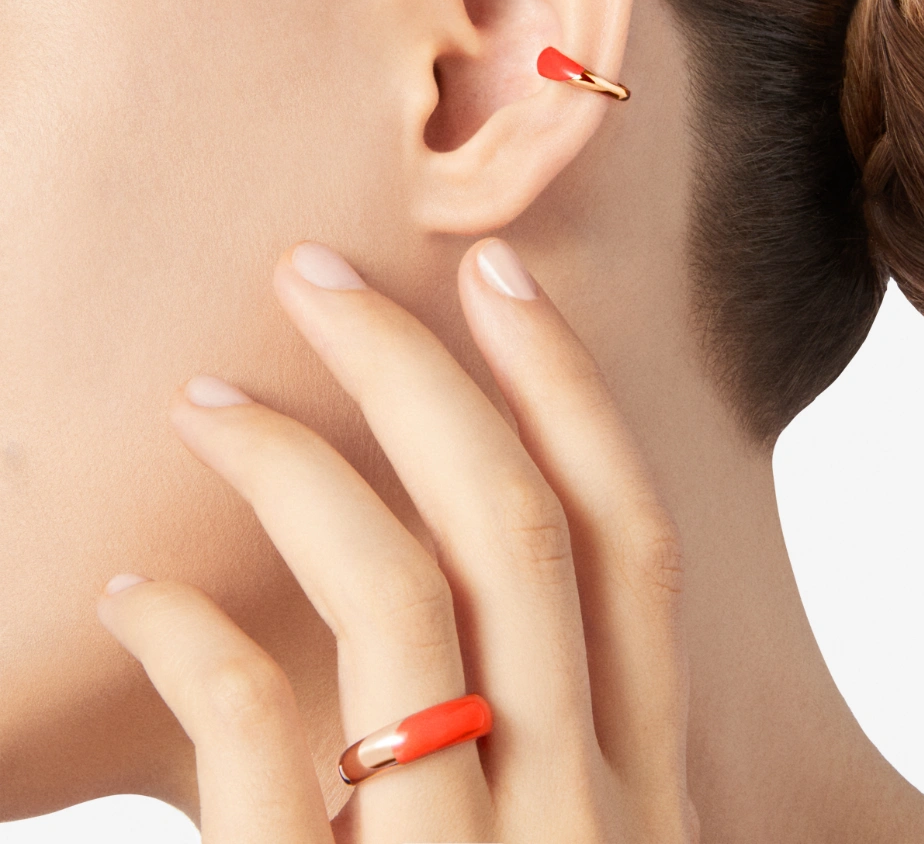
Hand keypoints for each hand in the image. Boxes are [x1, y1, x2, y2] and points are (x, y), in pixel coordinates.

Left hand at [97, 238, 698, 843]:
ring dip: (291, 465)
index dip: (569, 387)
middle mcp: (582, 816)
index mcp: (645, 789)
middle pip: (517, 527)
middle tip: (315, 275)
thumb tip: (461, 552)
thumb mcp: (560, 842)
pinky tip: (143, 596)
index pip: (632, 542)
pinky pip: (258, 732)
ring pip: (397, 595)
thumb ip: (542, 729)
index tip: (495, 272)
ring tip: (206, 401)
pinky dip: (191, 639)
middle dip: (415, 371)